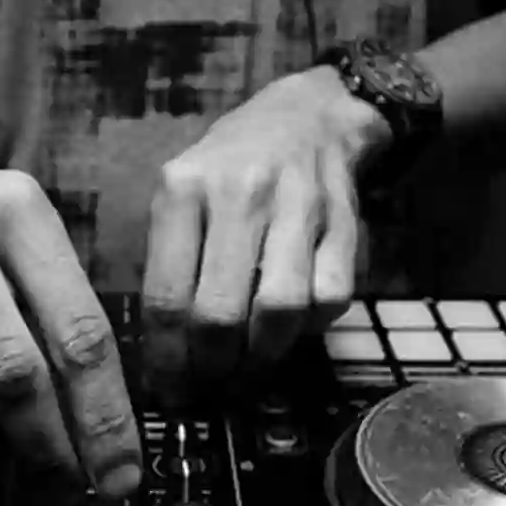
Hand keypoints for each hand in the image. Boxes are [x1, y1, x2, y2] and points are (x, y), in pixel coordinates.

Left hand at [142, 66, 392, 398]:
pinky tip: (292, 331)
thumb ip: (167, 259)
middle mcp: (238, 194)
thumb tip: (162, 351)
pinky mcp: (343, 222)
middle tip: (211, 387)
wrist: (309, 117)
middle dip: (213, 367)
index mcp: (183, 188)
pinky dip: (311, 329)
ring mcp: (296, 206)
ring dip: (262, 358)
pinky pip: (329, 298)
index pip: (166, 296)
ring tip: (248, 372)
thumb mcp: (180, 191)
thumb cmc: (229, 165)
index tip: (170, 388)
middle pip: (220, 312)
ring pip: (278, 310)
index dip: (167, 358)